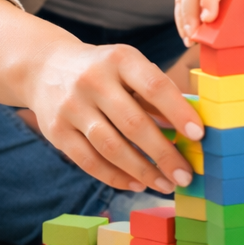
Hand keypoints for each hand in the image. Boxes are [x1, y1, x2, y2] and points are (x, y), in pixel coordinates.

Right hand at [29, 38, 204, 193]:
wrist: (44, 67)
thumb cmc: (103, 70)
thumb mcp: (128, 67)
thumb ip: (156, 93)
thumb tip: (190, 128)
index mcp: (119, 59)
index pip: (154, 86)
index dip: (178, 112)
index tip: (199, 135)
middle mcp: (93, 80)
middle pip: (133, 123)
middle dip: (163, 154)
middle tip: (186, 175)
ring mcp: (71, 106)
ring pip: (111, 147)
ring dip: (142, 171)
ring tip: (165, 185)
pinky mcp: (56, 131)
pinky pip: (89, 161)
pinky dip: (115, 177)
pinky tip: (137, 184)